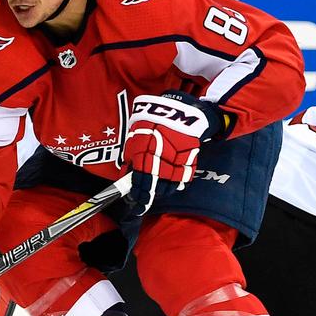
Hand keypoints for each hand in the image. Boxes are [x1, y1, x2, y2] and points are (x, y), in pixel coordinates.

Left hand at [123, 92, 221, 213]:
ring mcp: (176, 162)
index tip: (134, 201)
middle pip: (154, 187)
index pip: (139, 181)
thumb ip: (131, 158)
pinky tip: (169, 184)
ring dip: (161, 191)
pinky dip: (175, 184)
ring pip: (168, 186)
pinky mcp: (189, 162)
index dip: (136, 194)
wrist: (177, 113)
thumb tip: (127, 176)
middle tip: (143, 202)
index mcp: (143, 154)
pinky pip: (182, 180)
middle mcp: (160, 159)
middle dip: (148, 196)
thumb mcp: (135, 138)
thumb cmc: (152, 124)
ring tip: (156, 191)